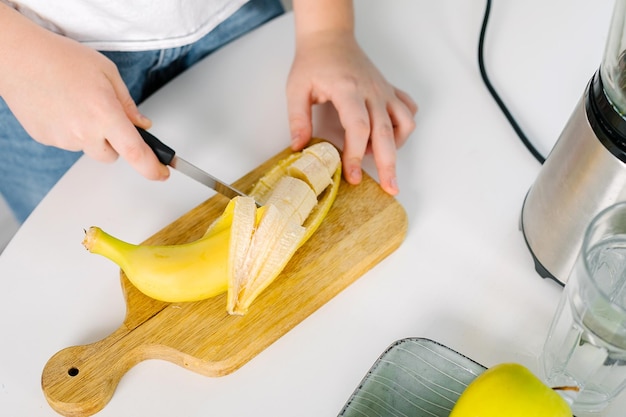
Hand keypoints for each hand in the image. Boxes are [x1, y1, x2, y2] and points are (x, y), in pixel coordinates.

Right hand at [0, 6, 168, 180]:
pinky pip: (68, 142)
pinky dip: (70, 130)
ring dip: (91, 134)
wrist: (18, 57)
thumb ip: (128, 103)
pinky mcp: (46, 139)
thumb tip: (142, 124)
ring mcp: (63, 139)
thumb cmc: (60, 58)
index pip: (136, 153)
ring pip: (89, 148)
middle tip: (105, 114)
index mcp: (105, 114)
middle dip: (115, 141)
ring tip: (78, 104)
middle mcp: (84, 132)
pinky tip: (62, 107)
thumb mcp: (107, 73)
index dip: (153, 167)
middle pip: (112, 155)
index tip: (162, 173)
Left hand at [286, 30, 416, 194]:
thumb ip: (298, 119)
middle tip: (389, 188)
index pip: (358, 128)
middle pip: (386, 133)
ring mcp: (383, 91)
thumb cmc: (313, 62)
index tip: (352, 176)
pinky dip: (404, 127)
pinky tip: (389, 136)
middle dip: (389, 164)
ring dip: (397, 145)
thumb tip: (299, 148)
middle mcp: (371, 91)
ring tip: (381, 157)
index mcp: (347, 90)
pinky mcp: (389, 90)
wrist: (330, 37)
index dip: (356, 155)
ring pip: (404, 122)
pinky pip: (408, 110)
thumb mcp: (297, 89)